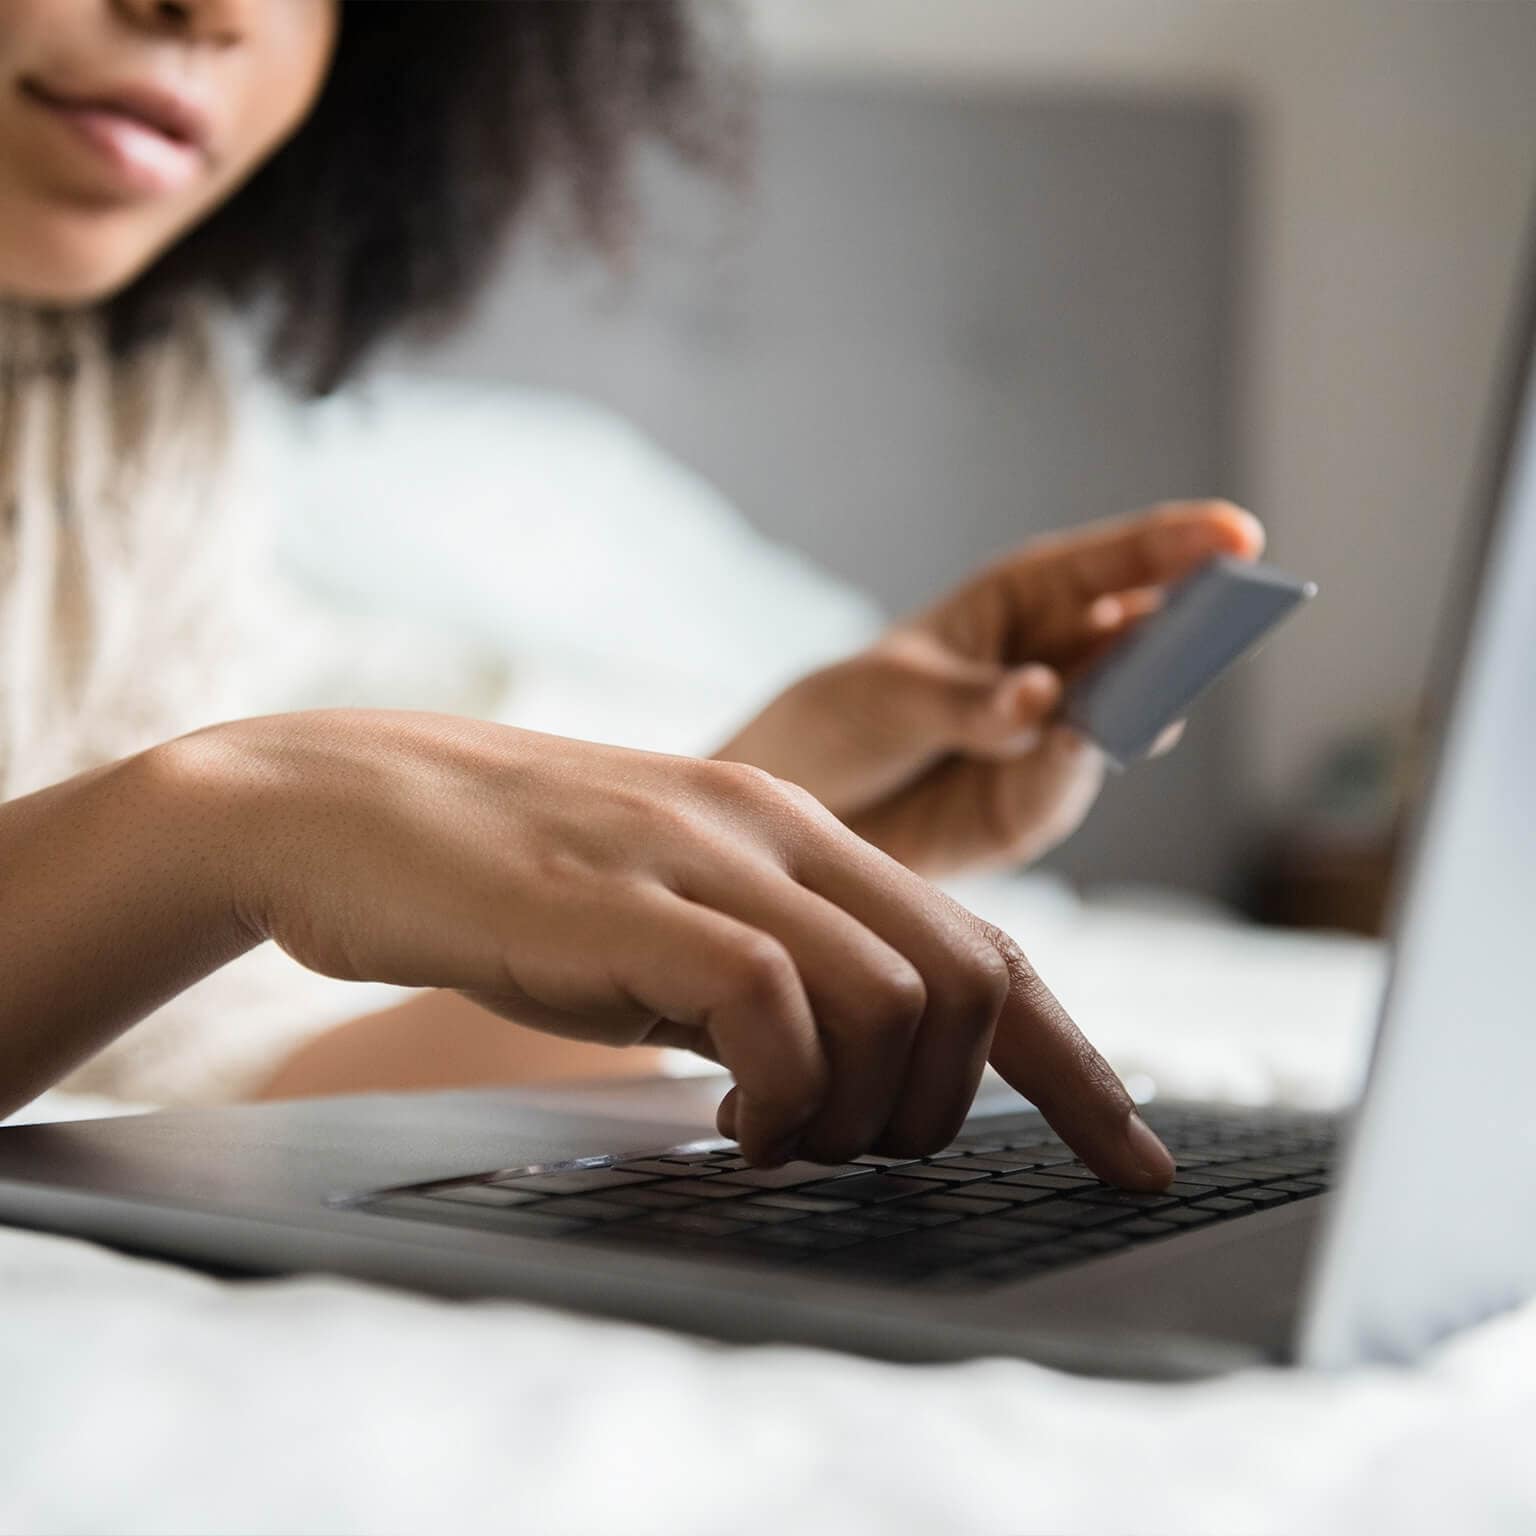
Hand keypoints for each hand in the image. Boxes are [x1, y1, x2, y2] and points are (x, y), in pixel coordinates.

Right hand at [167, 709, 1173, 1183]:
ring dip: (858, 1113)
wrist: (346, 807)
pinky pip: (773, 1008)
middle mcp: (779, 831)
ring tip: (772, 1139)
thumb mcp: (672, 915)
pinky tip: (721, 1120)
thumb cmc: (511, 879)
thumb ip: (769, 966)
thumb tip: (853, 1069)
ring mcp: (708, 860)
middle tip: (858, 1152)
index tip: (1130, 1154)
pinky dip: (778, 1095)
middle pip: (971, 982)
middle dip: (954, 1108)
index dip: (1075, 1063)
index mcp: (801, 834)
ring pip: (894, 1000)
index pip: (988, 949)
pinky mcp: (630, 903)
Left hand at [717, 501, 1264, 874]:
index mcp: (1019, 602)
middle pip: (1140, 644)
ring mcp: (1053, 740)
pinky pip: (1066, 787)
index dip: (1175, 547)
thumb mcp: (890, 696)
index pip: (1108, 568)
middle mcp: (1053, 665)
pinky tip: (1068, 751)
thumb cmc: (840, 720)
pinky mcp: (1035, 807)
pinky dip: (1068, 772)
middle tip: (1230, 619)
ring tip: (1151, 697)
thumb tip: (1046, 701)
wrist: (800, 809)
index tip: (1240, 536)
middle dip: (1187, 632)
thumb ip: (970, 701)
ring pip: (1121, 719)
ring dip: (1140, 706)